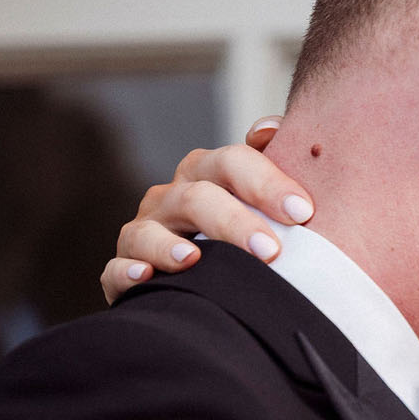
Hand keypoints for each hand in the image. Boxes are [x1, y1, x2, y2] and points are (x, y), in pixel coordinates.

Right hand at [100, 121, 315, 301]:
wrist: (216, 290)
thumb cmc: (248, 239)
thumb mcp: (267, 203)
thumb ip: (274, 166)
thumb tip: (269, 128)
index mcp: (208, 176)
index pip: (232, 163)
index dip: (266, 183)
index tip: (302, 211)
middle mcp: (172, 199)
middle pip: (197, 198)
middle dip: (233, 222)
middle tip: (271, 251)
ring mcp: (144, 234)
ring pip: (148, 232)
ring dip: (169, 247)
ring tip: (195, 260)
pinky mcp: (124, 274)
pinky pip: (115, 270)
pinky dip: (126, 272)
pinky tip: (145, 276)